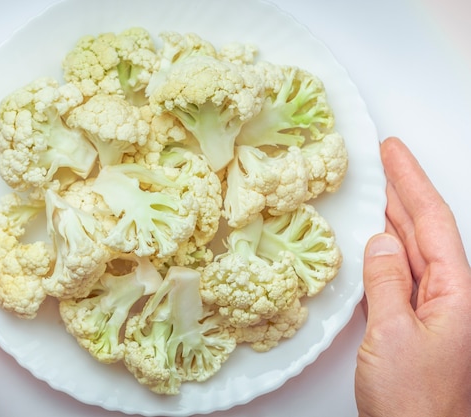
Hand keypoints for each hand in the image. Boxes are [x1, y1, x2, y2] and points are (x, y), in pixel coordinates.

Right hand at [355, 137, 470, 416]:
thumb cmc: (413, 400)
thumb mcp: (394, 334)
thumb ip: (388, 282)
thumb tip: (380, 242)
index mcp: (456, 293)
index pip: (432, 222)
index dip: (411, 181)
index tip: (393, 152)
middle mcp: (450, 296)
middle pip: (425, 230)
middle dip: (404, 192)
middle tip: (384, 160)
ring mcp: (432, 310)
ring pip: (412, 251)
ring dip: (394, 218)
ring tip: (377, 190)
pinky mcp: (412, 323)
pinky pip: (399, 275)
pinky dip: (384, 252)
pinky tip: (375, 242)